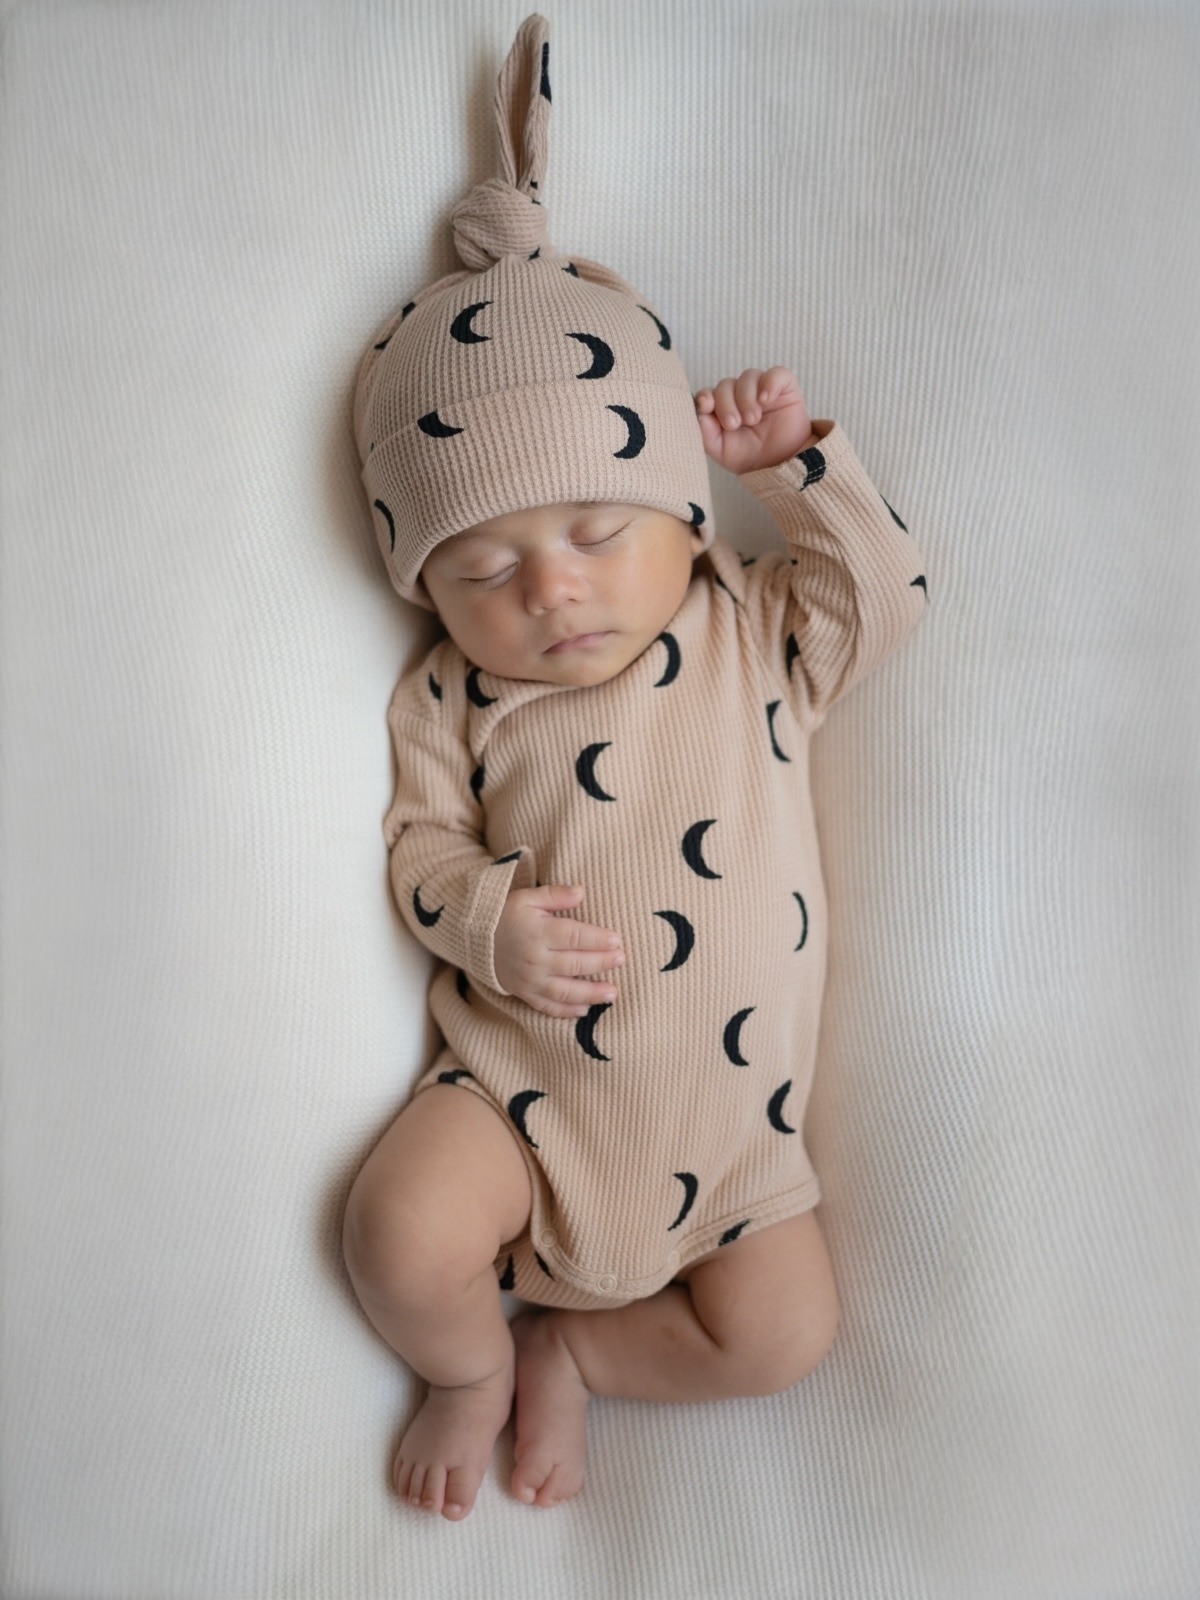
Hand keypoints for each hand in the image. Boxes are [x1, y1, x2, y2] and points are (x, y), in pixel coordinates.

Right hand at [493, 884, 624, 1017]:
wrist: (475, 940)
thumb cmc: (506, 915)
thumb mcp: (527, 897)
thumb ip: (555, 895)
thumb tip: (582, 892)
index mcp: (537, 932)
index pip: (574, 936)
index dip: (597, 939)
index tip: (617, 940)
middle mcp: (535, 959)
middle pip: (575, 963)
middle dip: (601, 963)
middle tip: (621, 959)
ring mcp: (530, 980)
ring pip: (565, 991)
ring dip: (591, 993)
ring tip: (613, 992)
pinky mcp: (525, 994)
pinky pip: (548, 1007)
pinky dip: (567, 1011)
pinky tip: (586, 1010)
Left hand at [695, 366, 813, 473]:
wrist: (780, 465)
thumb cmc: (749, 456)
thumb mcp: (721, 450)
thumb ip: (706, 433)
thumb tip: (700, 412)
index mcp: (722, 408)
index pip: (709, 393)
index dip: (705, 396)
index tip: (706, 406)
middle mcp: (740, 395)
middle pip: (726, 384)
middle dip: (726, 404)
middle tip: (734, 424)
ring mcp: (762, 389)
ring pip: (748, 377)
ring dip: (746, 398)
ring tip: (752, 420)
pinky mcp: (784, 387)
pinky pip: (777, 374)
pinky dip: (769, 383)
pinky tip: (766, 400)